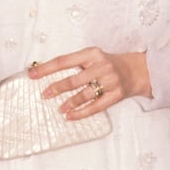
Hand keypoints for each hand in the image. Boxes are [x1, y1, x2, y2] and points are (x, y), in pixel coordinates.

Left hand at [29, 46, 151, 119]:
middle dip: (57, 88)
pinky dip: (81, 113)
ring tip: (59, 108)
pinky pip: (96, 106)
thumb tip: (45, 72)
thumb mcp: (92, 57)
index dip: (46, 68)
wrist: (137, 70)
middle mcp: (101, 66)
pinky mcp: (116, 95)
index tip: (32, 74)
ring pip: (85, 94)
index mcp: (91, 53)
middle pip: (74, 79)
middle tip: (45, 94)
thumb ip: (73, 63)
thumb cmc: (108, 63)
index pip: (64, 60)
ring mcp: (110, 81)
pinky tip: (70, 116)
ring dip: (70, 103)